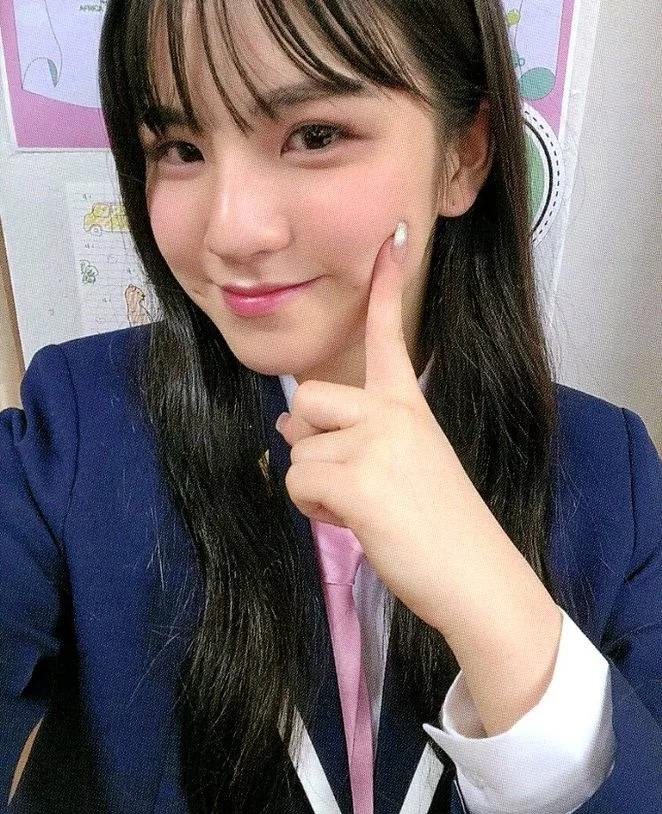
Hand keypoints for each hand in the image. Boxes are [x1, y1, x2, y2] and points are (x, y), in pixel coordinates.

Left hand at [275, 227, 515, 629]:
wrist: (475, 576)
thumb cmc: (441, 526)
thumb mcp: (406, 464)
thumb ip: (354, 435)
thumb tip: (284, 426)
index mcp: (408, 404)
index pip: (389, 335)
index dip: (387, 286)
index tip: (393, 238)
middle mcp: (391, 411)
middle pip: (306, 399)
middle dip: (309, 441)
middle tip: (348, 477)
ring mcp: (375, 441)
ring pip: (297, 448)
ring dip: (315, 485)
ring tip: (362, 507)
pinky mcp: (358, 477)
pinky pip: (298, 483)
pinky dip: (315, 510)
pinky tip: (356, 522)